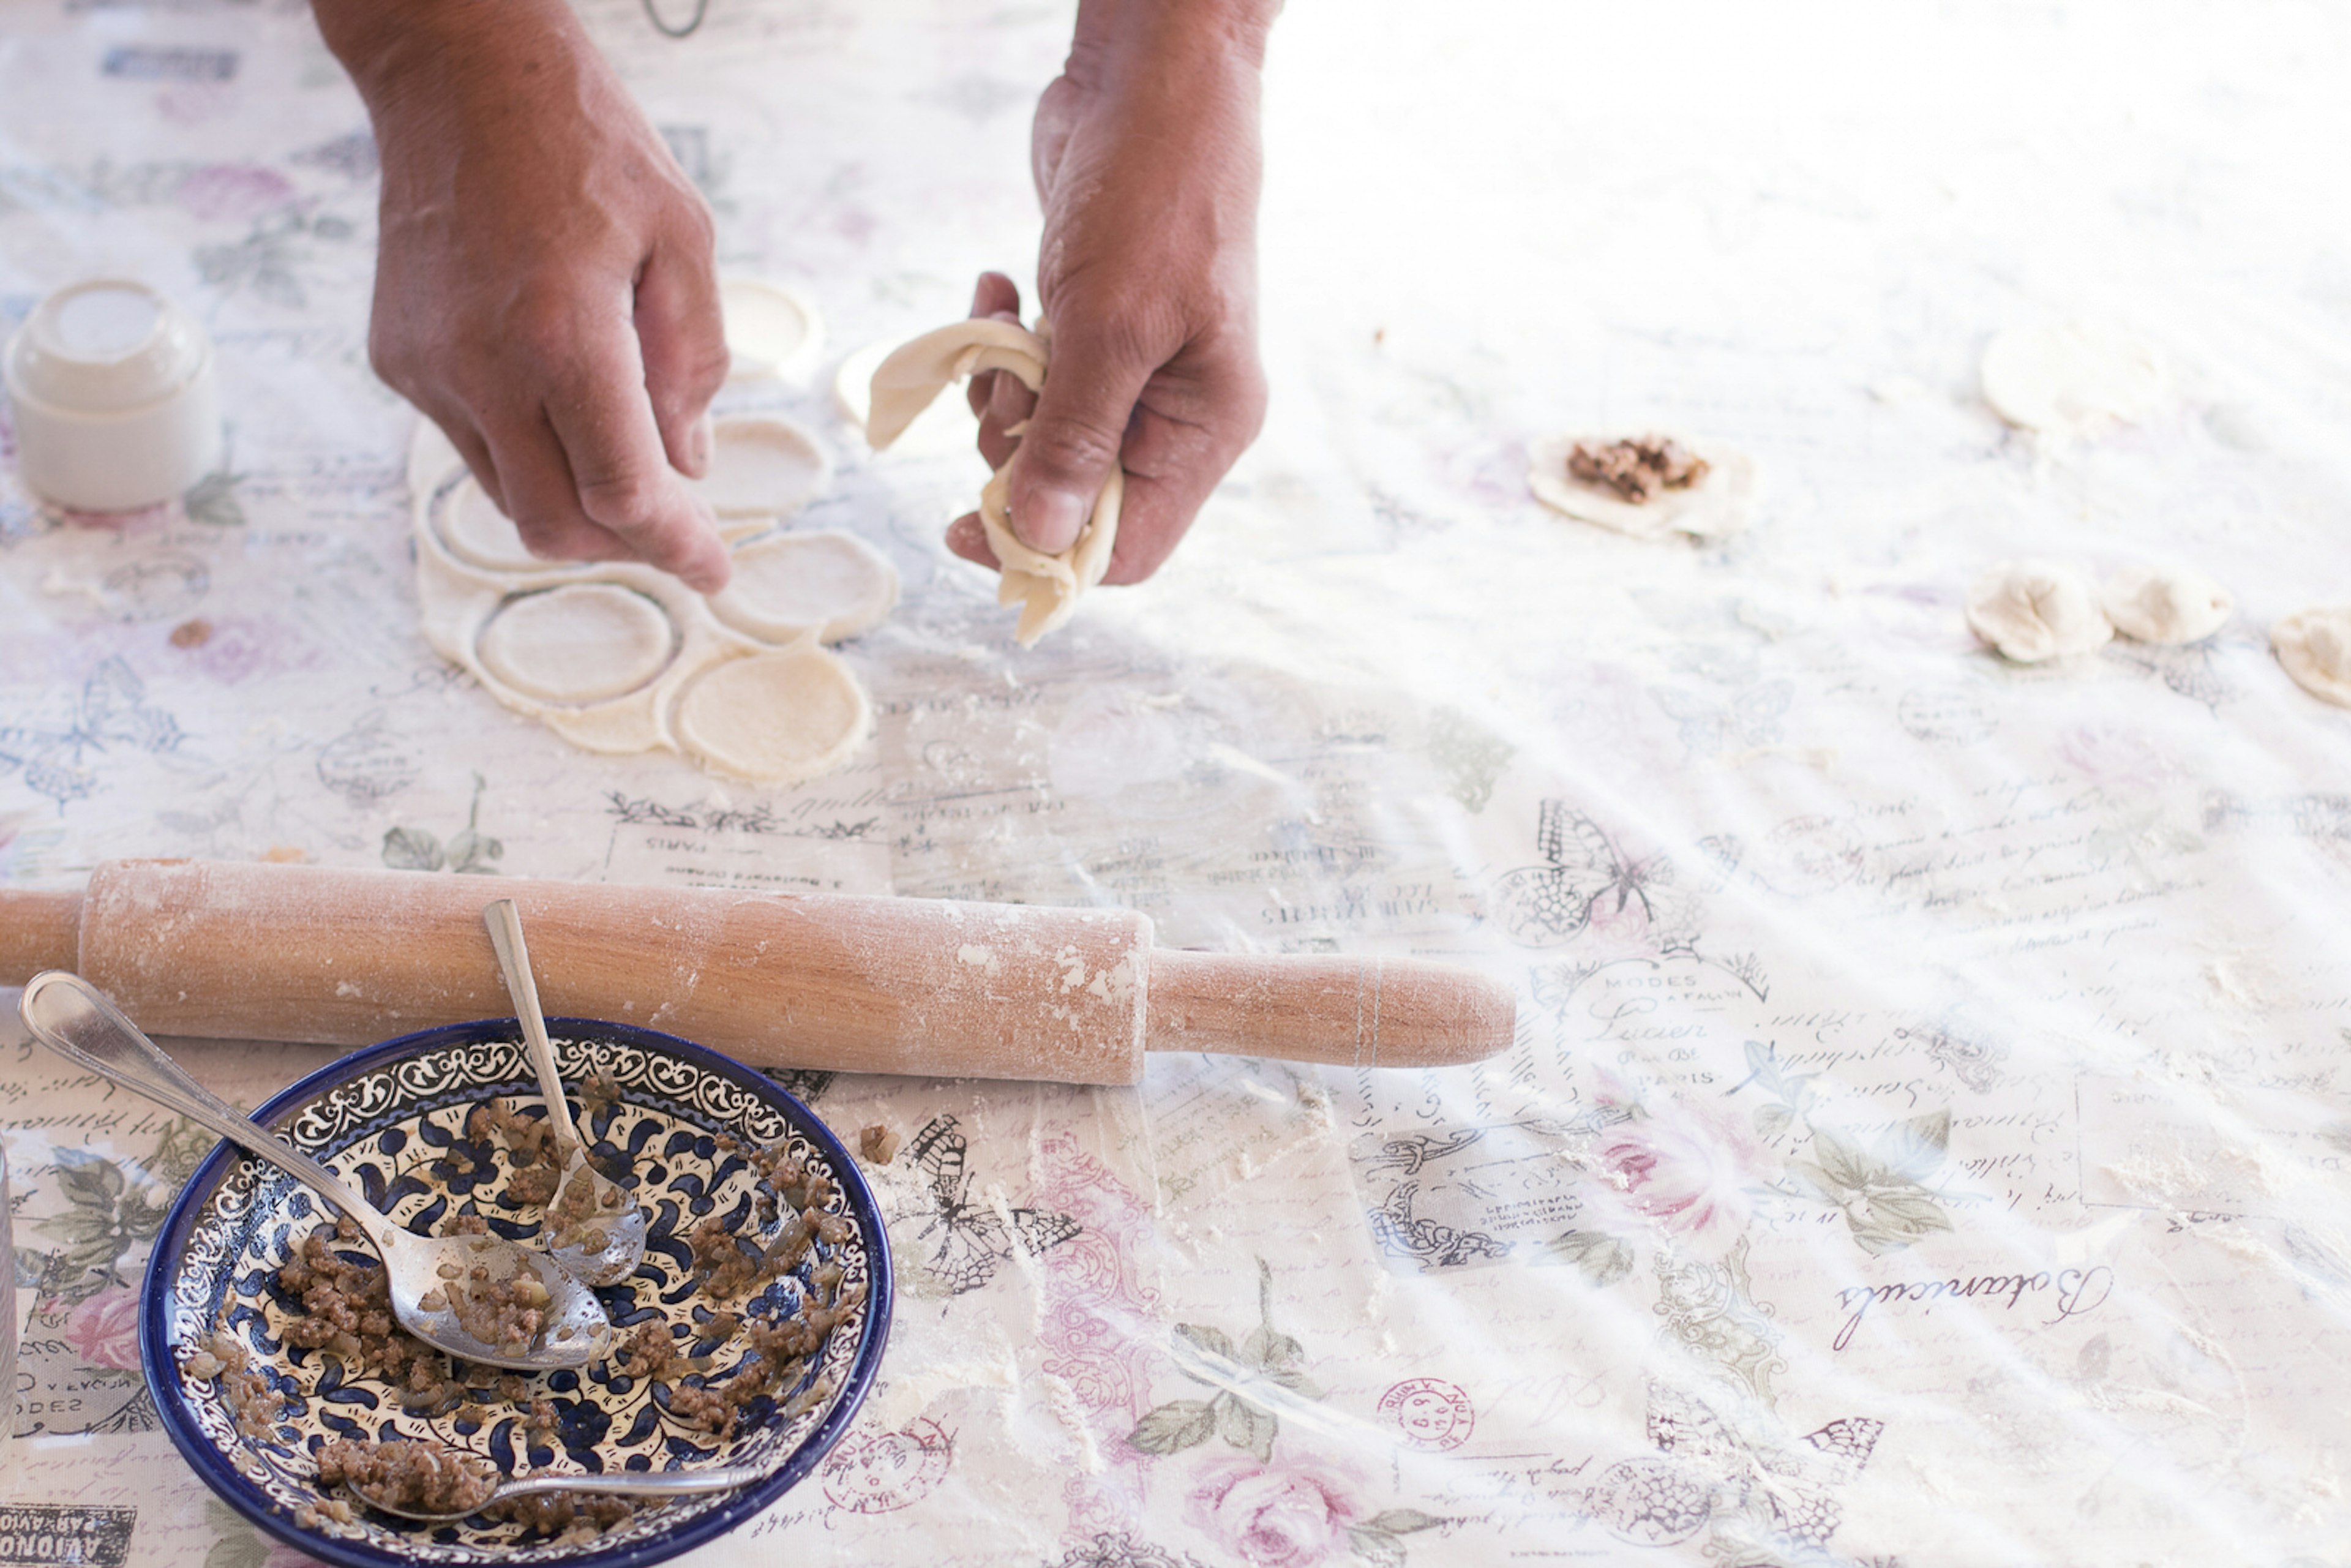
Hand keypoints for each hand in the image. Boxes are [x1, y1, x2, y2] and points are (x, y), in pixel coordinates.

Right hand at [316, 0, 732, 589]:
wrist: (460, 76)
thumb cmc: (586, 146)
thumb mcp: (682, 240)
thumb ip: (694, 364)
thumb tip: (688, 464)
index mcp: (565, 338)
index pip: (623, 495)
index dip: (676, 547)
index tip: (714, 571)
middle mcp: (482, 367)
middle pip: (554, 526)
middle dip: (622, 545)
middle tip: (675, 532)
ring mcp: (428, 369)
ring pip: (506, 495)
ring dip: (572, 502)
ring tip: (624, 464)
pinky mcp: (397, 359)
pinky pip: (470, 442)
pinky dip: (526, 450)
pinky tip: (558, 402)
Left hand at [948, 0, 1274, 585]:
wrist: (1151, 78)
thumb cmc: (1156, 193)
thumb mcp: (1111, 326)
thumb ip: (1073, 439)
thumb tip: (1042, 540)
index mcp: (1205, 429)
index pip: (1129, 547)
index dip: (1051, 552)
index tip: (971, 527)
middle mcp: (1175, 412)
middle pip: (1076, 499)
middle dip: (1017, 456)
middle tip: (999, 389)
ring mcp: (1134, 371)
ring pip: (1042, 440)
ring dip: (999, 396)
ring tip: (1000, 328)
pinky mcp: (1093, 328)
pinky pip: (1032, 378)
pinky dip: (1000, 347)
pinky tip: (998, 292)